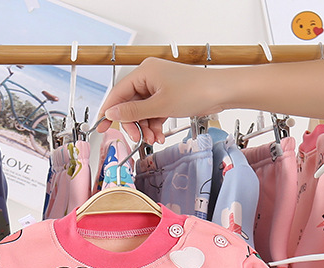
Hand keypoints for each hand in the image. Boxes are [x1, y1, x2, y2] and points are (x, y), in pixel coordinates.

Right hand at [97, 58, 222, 143]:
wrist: (220, 92)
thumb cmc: (194, 91)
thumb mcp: (160, 106)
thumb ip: (134, 112)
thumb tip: (112, 113)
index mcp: (144, 72)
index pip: (118, 92)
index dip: (110, 111)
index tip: (102, 127)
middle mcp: (149, 77)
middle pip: (130, 104)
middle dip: (133, 124)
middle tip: (137, 138)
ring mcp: (159, 87)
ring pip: (142, 111)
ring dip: (145, 127)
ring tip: (152, 139)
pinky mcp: (168, 97)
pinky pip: (154, 113)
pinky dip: (154, 125)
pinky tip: (158, 136)